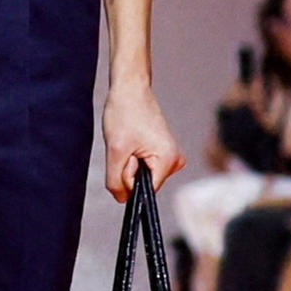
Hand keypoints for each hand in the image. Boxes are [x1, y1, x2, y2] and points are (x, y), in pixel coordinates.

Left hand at [102, 79, 180, 199]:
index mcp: (169, 162)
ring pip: (140, 174)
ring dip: (128, 161)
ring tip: (129, 139)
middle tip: (126, 144)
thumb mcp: (115, 151)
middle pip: (143, 183)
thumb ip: (116, 180)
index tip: (126, 155)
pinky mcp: (162, 153)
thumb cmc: (124, 114)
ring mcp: (170, 157)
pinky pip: (141, 165)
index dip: (128, 178)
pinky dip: (131, 156)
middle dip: (128, 168)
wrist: (130, 90)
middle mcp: (175, 161)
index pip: (144, 190)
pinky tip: (131, 140)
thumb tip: (122, 200)